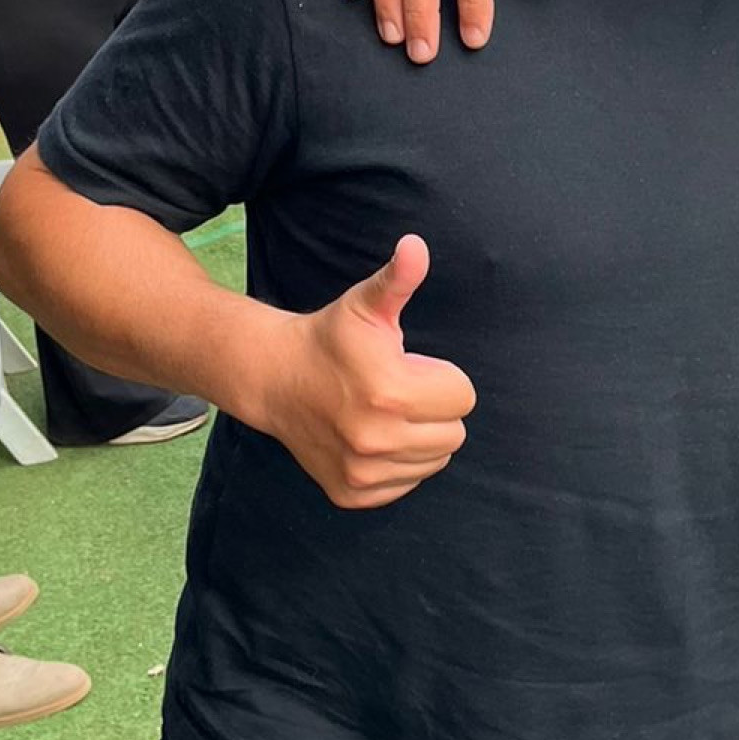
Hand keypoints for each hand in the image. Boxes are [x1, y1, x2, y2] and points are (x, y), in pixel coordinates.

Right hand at [254, 235, 475, 508]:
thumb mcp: (366, 303)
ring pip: (435, 461)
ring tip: (387, 412)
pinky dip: (400, 464)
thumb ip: (398, 279)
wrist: (274, 378)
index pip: (464, 396)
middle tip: (400, 390)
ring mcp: (363, 472)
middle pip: (455, 433)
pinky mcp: (352, 493)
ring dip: (421, 437)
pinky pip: (407, 483)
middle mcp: (376, 440)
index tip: (411, 366)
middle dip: (436, 408)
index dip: (442, 377)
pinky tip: (374, 437)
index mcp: (390, 393)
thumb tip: (416, 246)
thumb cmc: (332, 337)